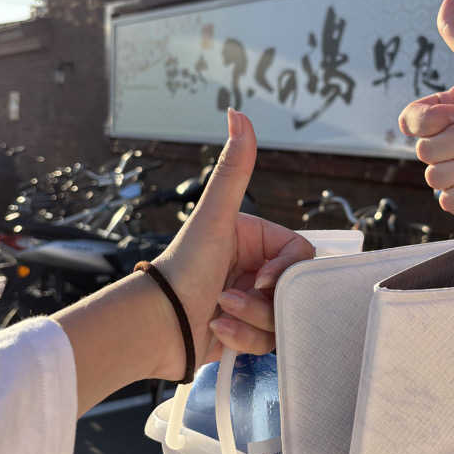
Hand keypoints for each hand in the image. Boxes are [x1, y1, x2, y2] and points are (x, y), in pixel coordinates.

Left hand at [152, 110, 312, 377]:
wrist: (152, 326)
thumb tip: (237, 112)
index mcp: (255, 239)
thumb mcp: (214, 218)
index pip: (300, 255)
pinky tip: (216, 331)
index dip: (286, 271)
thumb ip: (234, 169)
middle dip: (264, 303)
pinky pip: (269, 341)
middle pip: (293, 290)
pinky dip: (243, 340)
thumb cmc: (181, 269)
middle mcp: (255, 268)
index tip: (261, 281)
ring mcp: (252, 301)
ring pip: (283, 318)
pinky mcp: (245, 331)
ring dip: (252, 322)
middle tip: (231, 300)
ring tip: (218, 316)